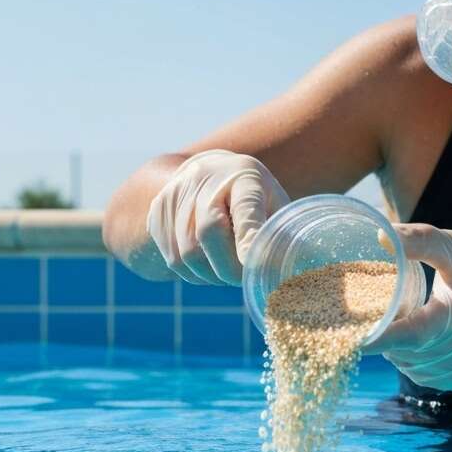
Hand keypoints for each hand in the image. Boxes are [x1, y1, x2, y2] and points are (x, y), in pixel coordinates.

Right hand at [146, 149, 290, 285]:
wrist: (211, 171)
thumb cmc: (254, 196)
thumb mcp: (275, 203)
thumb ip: (281, 234)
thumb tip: (294, 276)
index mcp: (244, 176)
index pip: (244, 209)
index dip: (248, 240)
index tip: (255, 268)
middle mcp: (205, 179)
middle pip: (208, 233)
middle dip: (228, 269)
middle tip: (244, 280)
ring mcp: (176, 194)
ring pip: (187, 254)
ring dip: (210, 275)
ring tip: (227, 272)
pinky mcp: (157, 211)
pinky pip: (173, 259)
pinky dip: (194, 274)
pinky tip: (209, 265)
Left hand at [366, 223, 451, 390]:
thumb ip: (421, 240)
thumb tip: (380, 237)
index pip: (415, 332)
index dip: (383, 337)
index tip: (355, 335)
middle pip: (406, 350)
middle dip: (385, 334)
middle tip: (379, 310)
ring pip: (409, 365)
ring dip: (396, 347)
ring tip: (401, 321)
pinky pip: (421, 375)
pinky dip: (411, 359)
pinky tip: (417, 340)